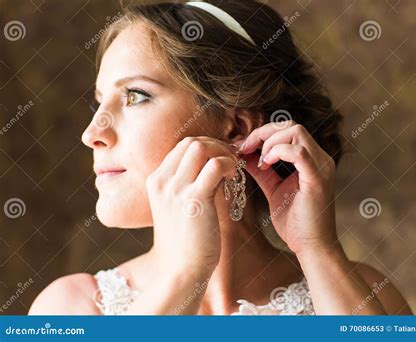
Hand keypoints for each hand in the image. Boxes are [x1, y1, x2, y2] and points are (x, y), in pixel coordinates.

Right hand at [146, 136, 237, 277]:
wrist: (180, 270)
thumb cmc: (184, 242)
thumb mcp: (177, 208)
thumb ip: (188, 185)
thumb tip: (212, 168)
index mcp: (156, 181)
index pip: (182, 147)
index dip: (206, 147)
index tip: (221, 159)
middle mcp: (162, 182)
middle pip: (191, 142)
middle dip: (216, 146)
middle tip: (230, 161)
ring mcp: (176, 189)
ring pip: (200, 147)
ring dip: (221, 153)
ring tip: (231, 170)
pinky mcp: (194, 200)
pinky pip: (215, 166)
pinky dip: (228, 165)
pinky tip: (233, 178)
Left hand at [236, 121, 337, 254]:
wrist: (311, 247)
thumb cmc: (295, 223)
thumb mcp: (273, 190)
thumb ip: (261, 171)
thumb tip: (244, 155)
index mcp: (312, 160)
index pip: (288, 130)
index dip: (263, 134)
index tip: (243, 147)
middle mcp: (320, 158)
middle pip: (291, 125)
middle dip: (263, 133)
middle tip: (245, 148)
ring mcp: (321, 166)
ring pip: (295, 131)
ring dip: (269, 142)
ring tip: (259, 161)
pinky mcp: (318, 178)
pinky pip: (299, 152)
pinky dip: (278, 152)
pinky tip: (266, 165)